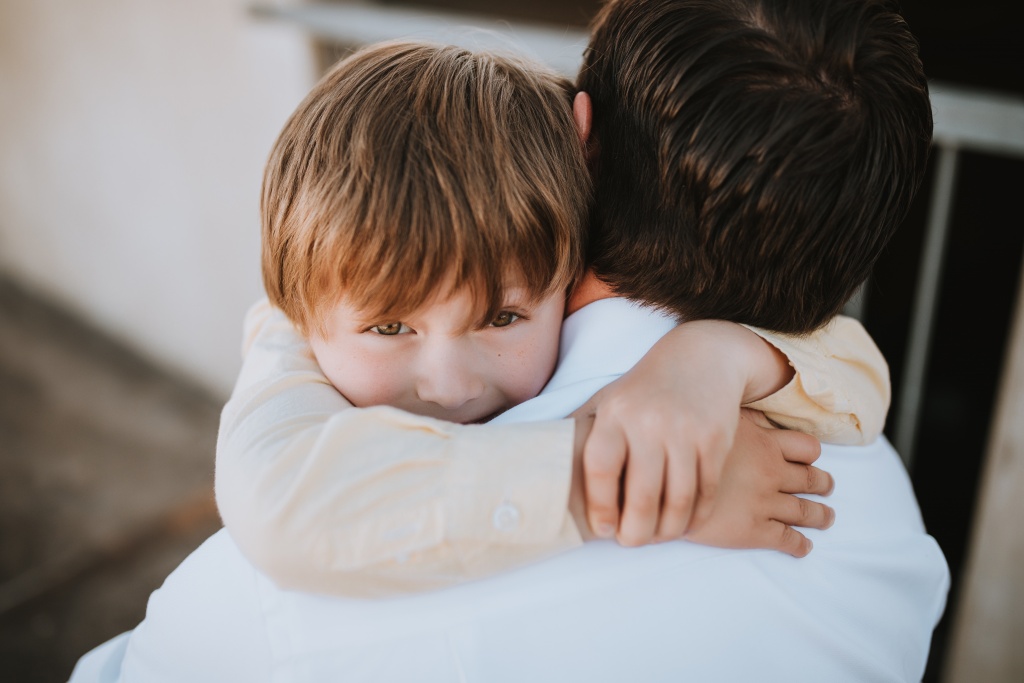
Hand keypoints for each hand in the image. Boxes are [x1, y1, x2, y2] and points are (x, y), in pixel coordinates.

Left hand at [570, 321, 794, 546]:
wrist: (702, 356)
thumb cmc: (644, 389)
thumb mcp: (607, 400)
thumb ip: (582, 432)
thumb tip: (543, 466)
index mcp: (615, 414)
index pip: (602, 469)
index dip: (600, 507)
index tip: (603, 530)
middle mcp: (650, 422)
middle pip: (642, 496)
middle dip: (636, 532)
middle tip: (631, 541)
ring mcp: (686, 431)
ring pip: (679, 501)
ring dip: (667, 531)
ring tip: (657, 536)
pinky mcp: (716, 440)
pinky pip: (707, 492)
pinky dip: (696, 517)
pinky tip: (684, 523)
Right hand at [684, 409, 834, 556]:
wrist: (663, 486)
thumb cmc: (682, 449)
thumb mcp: (714, 422)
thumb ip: (737, 419)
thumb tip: (751, 412)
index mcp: (764, 444)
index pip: (806, 447)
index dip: (811, 454)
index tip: (811, 458)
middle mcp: (771, 473)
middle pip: (811, 479)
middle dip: (823, 483)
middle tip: (827, 486)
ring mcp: (765, 503)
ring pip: (806, 511)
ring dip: (821, 515)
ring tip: (827, 518)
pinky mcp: (754, 531)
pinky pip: (788, 540)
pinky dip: (800, 544)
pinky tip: (804, 547)